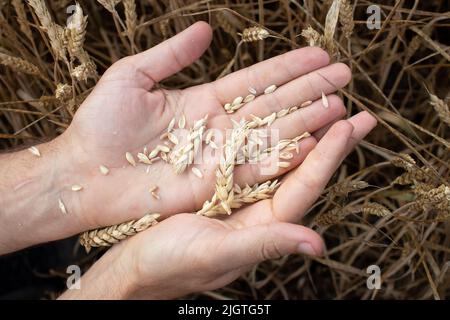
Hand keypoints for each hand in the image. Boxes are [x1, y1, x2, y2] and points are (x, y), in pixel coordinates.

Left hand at [58, 21, 355, 230]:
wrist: (83, 174)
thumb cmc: (100, 125)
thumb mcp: (134, 76)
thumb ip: (173, 54)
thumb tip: (208, 29)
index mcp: (204, 100)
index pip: (256, 80)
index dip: (288, 67)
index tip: (319, 53)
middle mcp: (219, 128)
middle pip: (273, 105)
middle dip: (309, 90)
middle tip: (344, 75)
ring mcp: (221, 157)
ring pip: (273, 135)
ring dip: (307, 121)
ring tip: (340, 106)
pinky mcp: (216, 185)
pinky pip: (258, 169)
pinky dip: (286, 156)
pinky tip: (315, 143)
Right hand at [60, 111, 375, 298]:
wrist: (133, 266)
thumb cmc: (168, 265)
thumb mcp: (215, 253)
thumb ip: (265, 244)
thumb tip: (317, 244)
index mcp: (262, 225)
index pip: (304, 186)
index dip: (329, 156)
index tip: (350, 124)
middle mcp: (256, 209)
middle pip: (300, 169)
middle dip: (329, 140)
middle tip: (356, 112)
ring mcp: (237, 197)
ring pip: (277, 158)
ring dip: (301, 131)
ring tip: (321, 105)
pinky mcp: (216, 188)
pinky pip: (248, 156)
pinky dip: (264, 135)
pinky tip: (272, 117)